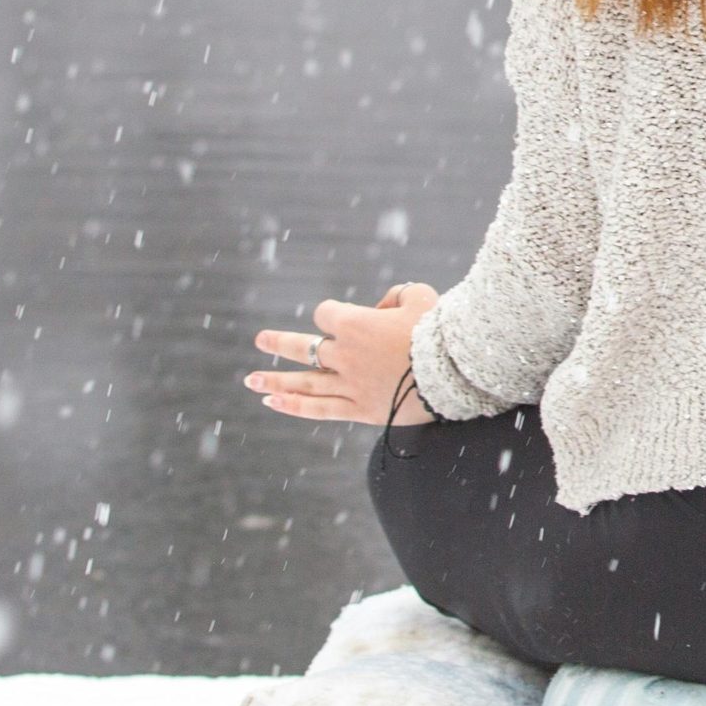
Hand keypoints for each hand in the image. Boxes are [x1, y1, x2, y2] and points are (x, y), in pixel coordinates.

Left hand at [247, 282, 439, 424]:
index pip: (326, 315)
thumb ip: (395, 295)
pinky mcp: (359, 409)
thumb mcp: (419, 295)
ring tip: (250, 380)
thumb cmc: (439, 329)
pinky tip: (272, 402)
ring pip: (304, 382)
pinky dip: (294, 406)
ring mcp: (349, 384)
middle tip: (260, 339)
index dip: (335, 314)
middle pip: (304, 348)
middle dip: (279, 343)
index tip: (352, 318)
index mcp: (356, 324)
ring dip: (275, 380)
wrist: (455, 371)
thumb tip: (380, 308)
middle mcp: (345, 355)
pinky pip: (320, 409)